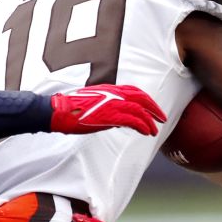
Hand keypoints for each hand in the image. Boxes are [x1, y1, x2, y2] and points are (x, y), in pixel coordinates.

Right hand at [50, 85, 166, 135]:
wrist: (58, 111)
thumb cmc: (70, 109)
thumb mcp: (92, 103)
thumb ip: (107, 108)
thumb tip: (119, 120)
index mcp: (108, 89)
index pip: (134, 91)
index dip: (146, 100)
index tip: (153, 108)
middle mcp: (112, 94)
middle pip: (141, 98)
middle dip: (154, 109)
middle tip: (162, 119)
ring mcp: (111, 104)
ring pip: (139, 110)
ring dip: (150, 121)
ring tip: (154, 131)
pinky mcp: (109, 116)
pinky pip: (132, 121)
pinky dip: (142, 126)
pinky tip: (146, 132)